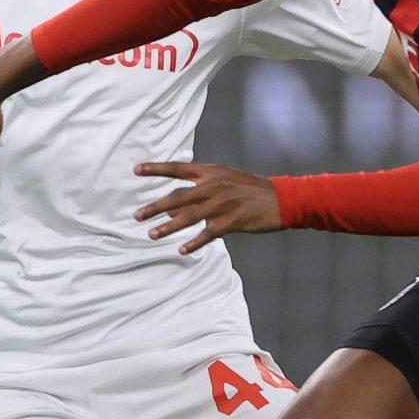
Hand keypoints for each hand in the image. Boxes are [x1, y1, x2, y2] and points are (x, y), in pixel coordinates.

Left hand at [133, 162, 280, 254]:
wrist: (282, 198)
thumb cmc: (250, 191)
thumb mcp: (225, 182)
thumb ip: (199, 191)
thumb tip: (172, 208)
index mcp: (211, 172)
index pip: (178, 168)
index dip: (156, 168)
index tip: (136, 170)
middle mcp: (215, 185)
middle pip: (179, 196)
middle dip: (156, 206)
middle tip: (136, 215)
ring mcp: (224, 203)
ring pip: (190, 215)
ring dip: (169, 226)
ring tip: (152, 234)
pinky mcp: (234, 220)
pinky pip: (210, 233)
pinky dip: (195, 241)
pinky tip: (182, 249)